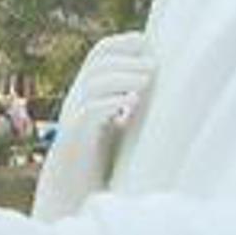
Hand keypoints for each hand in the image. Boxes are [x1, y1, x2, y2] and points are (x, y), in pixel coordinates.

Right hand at [32, 31, 152, 221]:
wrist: (72, 192)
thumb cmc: (100, 160)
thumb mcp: (118, 125)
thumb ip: (131, 105)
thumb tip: (163, 88)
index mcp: (88, 90)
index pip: (100, 53)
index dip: (122, 43)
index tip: (148, 42)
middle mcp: (78, 97)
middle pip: (97, 62)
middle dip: (126, 58)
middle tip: (154, 65)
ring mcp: (74, 115)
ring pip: (93, 82)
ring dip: (122, 77)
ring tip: (147, 80)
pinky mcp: (75, 137)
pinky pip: (89, 111)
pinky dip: (110, 103)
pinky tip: (130, 104)